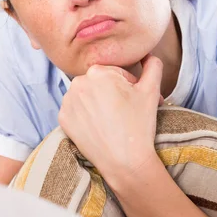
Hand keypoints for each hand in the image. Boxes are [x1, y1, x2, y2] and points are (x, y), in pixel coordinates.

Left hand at [58, 55, 163, 184]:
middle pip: (100, 83)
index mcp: (98, 71)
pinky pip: (76, 110)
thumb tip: (148, 54)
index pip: (116, 73)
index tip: (134, 101)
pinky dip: (86, 116)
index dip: (128, 86)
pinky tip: (99, 126)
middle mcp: (78, 82)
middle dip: (113, 94)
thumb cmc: (139, 124)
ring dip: (98, 103)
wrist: (125, 161)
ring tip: (112, 120)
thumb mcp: (151, 90)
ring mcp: (67, 102)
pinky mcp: (62, 119)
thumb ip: (153, 65)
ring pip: (87, 96)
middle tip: (126, 112)